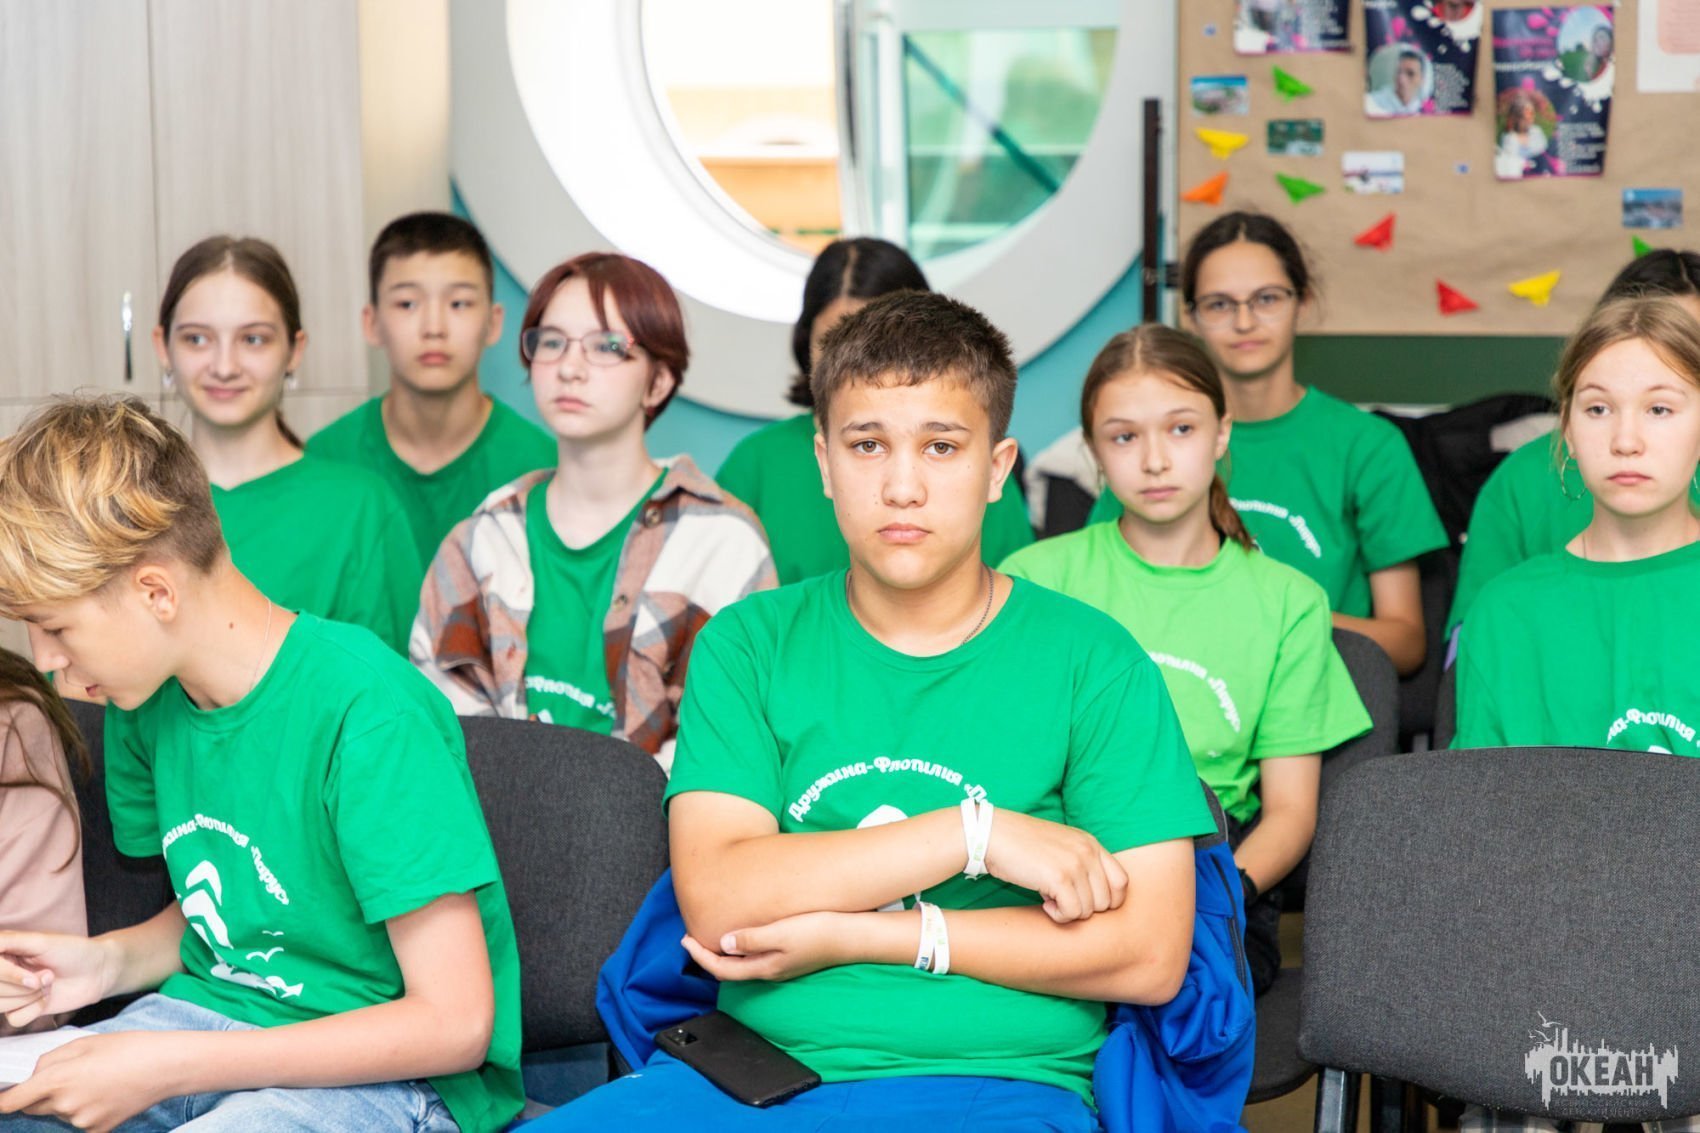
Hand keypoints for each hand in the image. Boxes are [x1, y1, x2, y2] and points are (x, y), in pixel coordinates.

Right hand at [0, 932, 117, 1027]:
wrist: (98, 970)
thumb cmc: (72, 950)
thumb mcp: (41, 941)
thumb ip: (9, 941)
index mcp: (3, 951)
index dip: (6, 975)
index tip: (32, 978)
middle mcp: (2, 972)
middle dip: (22, 987)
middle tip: (48, 975)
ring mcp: (10, 992)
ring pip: (0, 1005)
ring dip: (28, 998)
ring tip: (48, 982)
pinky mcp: (21, 1010)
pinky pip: (15, 1019)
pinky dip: (35, 1009)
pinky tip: (48, 997)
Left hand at [0, 1031, 181, 1132]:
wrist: (166, 1067)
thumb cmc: (129, 1048)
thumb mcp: (85, 1042)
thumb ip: (51, 1059)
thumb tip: (36, 1075)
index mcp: (58, 1080)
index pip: (13, 1101)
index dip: (4, 1100)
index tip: (2, 1098)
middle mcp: (65, 1105)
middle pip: (36, 1106)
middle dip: (43, 1093)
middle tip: (71, 1075)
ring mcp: (81, 1121)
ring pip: (60, 1112)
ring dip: (67, 1100)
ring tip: (98, 1081)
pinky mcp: (97, 1130)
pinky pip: (80, 1120)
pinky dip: (86, 1109)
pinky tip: (107, 1093)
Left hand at [680, 911, 850, 982]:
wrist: (854, 936)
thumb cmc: (819, 931)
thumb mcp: (781, 932)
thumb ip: (751, 939)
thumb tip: (723, 944)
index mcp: (764, 967)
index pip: (721, 968)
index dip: (699, 955)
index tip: (684, 939)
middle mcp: (771, 970)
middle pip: (729, 968)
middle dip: (707, 954)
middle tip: (692, 935)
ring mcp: (782, 964)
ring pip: (743, 962)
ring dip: (725, 950)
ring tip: (713, 933)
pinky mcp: (791, 955)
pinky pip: (757, 955)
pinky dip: (742, 946)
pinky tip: (745, 932)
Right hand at [981, 810, 1127, 923]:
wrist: (991, 834)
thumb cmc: (1022, 845)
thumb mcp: (1061, 847)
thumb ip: (1082, 865)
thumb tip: (1098, 900)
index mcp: (1091, 844)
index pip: (1122, 882)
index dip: (1108, 901)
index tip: (1085, 903)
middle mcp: (1088, 852)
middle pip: (1107, 901)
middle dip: (1085, 909)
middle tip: (1061, 900)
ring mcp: (1075, 864)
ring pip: (1089, 910)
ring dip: (1069, 912)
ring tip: (1049, 899)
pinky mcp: (1059, 877)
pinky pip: (1072, 913)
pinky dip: (1058, 915)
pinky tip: (1043, 903)